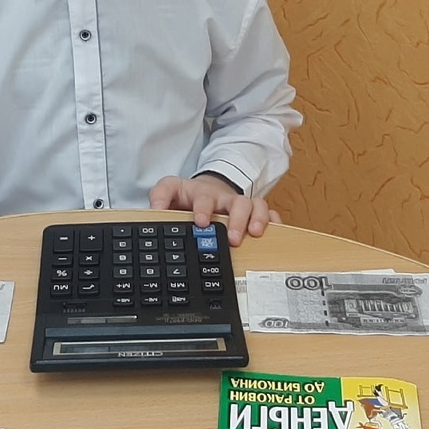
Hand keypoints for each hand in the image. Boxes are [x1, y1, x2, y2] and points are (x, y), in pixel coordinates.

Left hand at [148, 173, 280, 246]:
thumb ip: (160, 196)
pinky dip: (274, 221)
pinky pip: (270, 213)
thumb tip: (154, 210)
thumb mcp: (170, 190)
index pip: (205, 198)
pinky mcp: (253, 212)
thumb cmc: (189, 194)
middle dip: (237, 220)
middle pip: (238, 202)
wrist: (207, 190)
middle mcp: (225, 199)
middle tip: (233, 238)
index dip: (204, 209)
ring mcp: (241, 205)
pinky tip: (274, 232)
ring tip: (254, 235)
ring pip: (257, 206)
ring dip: (257, 219)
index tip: (201, 222)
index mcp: (204, 194)